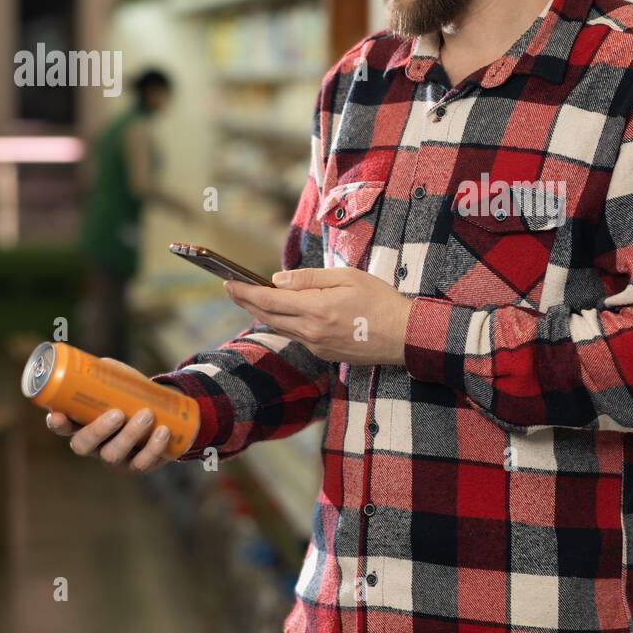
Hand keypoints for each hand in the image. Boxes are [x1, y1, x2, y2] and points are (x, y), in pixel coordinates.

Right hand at [43, 358, 175, 472]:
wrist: (167, 414)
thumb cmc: (134, 396)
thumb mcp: (121, 382)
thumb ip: (109, 371)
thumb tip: (102, 364)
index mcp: (83, 424)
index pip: (63, 427)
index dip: (58, 424)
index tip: (58, 416)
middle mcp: (94, 445)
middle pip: (83, 445)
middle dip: (98, 430)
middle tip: (117, 414)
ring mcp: (115, 458)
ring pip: (113, 454)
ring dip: (130, 434)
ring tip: (147, 414)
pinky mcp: (137, 466)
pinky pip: (142, 463)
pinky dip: (153, 447)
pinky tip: (163, 431)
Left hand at [225, 267, 413, 366]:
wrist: (404, 337)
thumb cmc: (380, 301)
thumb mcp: (348, 277)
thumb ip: (310, 278)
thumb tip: (278, 280)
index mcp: (316, 309)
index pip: (269, 300)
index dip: (245, 291)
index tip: (228, 282)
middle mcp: (311, 331)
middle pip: (268, 316)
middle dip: (246, 301)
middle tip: (230, 288)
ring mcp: (316, 346)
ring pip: (280, 328)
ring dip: (262, 314)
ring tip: (250, 299)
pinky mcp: (324, 354)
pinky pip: (297, 336)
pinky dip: (284, 323)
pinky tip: (283, 314)